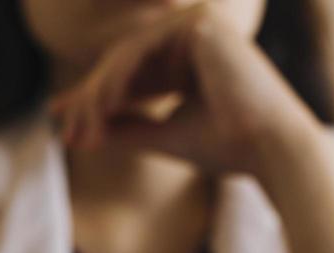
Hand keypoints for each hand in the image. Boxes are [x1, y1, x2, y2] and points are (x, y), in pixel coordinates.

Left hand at [48, 4, 320, 175]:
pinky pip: (142, 48)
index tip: (65, 124)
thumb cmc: (227, 148)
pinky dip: (117, 79)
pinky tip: (101, 107)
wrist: (269, 148)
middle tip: (66, 130)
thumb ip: (127, 128)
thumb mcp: (164, 136)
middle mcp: (195, 38)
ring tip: (83, 127)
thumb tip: (85, 131)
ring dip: (99, 93)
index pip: (134, 76)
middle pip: (125, 63)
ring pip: (128, 55)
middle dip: (90, 99)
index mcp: (191, 63)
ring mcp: (199, 24)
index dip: (96, 100)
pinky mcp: (200, 22)